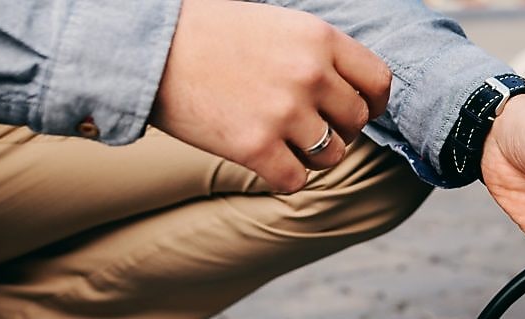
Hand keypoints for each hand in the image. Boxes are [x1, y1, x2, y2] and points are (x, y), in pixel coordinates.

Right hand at [151, 0, 389, 192]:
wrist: (146, 48)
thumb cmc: (206, 33)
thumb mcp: (275, 25)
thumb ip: (315, 53)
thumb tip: (347, 90)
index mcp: (319, 38)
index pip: (378, 81)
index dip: (372, 102)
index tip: (358, 109)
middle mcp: (310, 74)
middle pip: (356, 122)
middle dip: (339, 129)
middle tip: (309, 126)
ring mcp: (284, 113)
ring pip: (332, 155)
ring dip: (313, 155)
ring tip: (285, 142)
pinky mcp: (255, 148)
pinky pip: (297, 180)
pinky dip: (284, 176)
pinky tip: (265, 160)